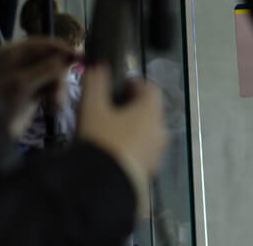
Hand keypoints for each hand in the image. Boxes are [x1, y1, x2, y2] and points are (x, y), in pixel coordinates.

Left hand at [0, 36, 80, 136]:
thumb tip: (69, 55)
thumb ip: (47, 68)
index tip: (79, 56)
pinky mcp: (34, 88)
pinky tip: (54, 107)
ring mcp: (28, 74)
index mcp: (13, 52)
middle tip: (60, 93)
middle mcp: (21, 60)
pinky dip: (55, 95)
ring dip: (58, 89)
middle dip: (59, 76)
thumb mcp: (24, 84)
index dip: (62, 49)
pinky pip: (52, 85)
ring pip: (54, 73)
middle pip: (52, 59)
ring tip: (56, 105)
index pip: (43, 44)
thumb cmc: (2, 104)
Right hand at [77, 66, 168, 211]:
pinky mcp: (150, 172)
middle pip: (150, 110)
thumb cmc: (100, 140)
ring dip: (132, 128)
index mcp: (151, 110)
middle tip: (109, 108)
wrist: (104, 188)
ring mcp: (157, 153)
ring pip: (147, 132)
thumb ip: (95, 83)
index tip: (118, 86)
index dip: (135, 83)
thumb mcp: (91, 108)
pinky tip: (111, 153)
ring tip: (107, 132)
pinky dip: (131, 147)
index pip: (150, 88)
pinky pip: (142, 152)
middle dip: (132, 106)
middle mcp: (160, 130)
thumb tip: (97, 65)